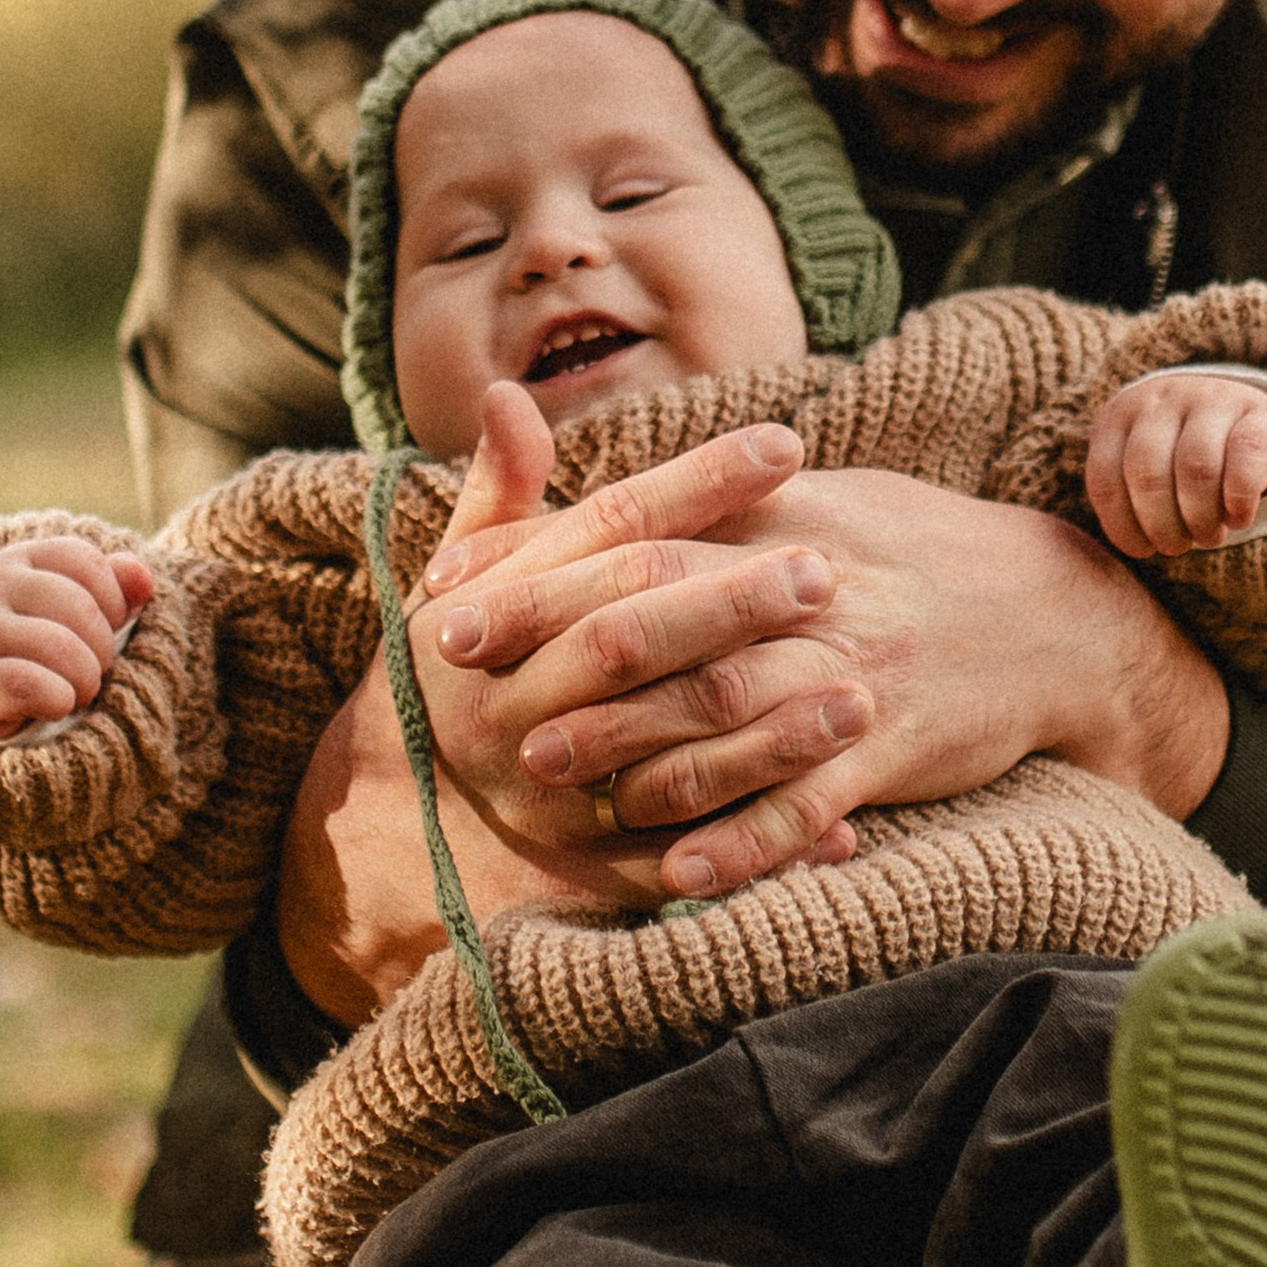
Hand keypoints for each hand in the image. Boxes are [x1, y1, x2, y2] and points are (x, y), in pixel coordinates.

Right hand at [0, 537, 152, 740]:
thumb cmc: (37, 645)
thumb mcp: (75, 610)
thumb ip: (114, 588)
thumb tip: (144, 579)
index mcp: (22, 560)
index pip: (88, 562)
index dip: (113, 603)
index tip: (103, 629)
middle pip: (80, 608)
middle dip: (102, 649)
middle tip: (89, 671)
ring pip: (60, 647)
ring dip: (84, 680)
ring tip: (74, 691)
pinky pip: (29, 686)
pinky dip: (58, 700)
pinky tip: (54, 705)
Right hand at [273, 392, 842, 1019]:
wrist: (408, 814)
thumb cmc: (473, 667)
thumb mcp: (471, 579)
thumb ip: (503, 494)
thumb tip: (505, 392)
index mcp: (493, 623)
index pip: (603, 536)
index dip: (694, 486)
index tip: (786, 445)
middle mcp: (517, 710)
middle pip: (628, 644)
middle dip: (728, 608)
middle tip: (823, 573)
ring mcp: (556, 798)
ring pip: (666, 760)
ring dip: (767, 736)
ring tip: (859, 695)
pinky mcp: (596, 875)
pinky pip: (689, 863)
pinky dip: (764, 846)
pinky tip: (842, 822)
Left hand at [430, 463, 1230, 896]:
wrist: (1057, 615)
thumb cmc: (915, 556)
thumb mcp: (817, 501)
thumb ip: (706, 503)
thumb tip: (581, 505)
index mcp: (784, 525)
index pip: (642, 535)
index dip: (542, 565)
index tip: (453, 592)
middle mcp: (811, 599)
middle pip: (670, 617)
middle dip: (559, 650)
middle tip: (467, 686)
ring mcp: (853, 679)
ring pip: (729, 713)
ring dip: (631, 745)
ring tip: (544, 771)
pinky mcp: (893, 754)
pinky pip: (809, 804)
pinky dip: (744, 842)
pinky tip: (678, 874)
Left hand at [1085, 375, 1266, 558]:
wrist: (1248, 417)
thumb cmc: (1180, 457)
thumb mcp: (1143, 466)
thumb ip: (1124, 494)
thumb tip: (1132, 544)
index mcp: (1121, 415)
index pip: (1106, 479)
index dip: (1122, 526)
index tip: (1144, 549)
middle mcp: (1162, 399)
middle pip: (1148, 475)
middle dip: (1162, 526)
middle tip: (1177, 547)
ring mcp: (1213, 399)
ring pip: (1196, 468)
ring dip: (1200, 519)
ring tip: (1208, 536)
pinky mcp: (1262, 414)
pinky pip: (1246, 459)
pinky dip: (1240, 501)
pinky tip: (1239, 519)